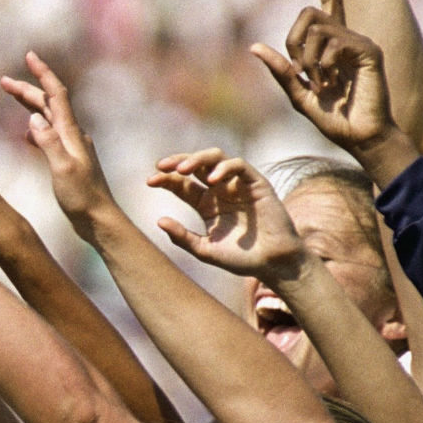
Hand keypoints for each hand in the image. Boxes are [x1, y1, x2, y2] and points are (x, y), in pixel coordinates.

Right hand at [0, 52, 117, 232]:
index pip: (56, 95)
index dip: (43, 73)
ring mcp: (71, 147)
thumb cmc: (83, 198)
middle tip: (3, 81)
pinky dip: (36, 128)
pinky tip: (27, 134)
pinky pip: (49, 136)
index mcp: (71, 134)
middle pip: (49, 103)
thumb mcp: (63, 170)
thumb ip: (49, 143)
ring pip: (48, 117)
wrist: (100, 220)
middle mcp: (73, 135)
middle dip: (27, 89)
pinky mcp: (68, 160)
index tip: (30, 55)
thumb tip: (33, 117)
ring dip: (30, 105)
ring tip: (11, 97)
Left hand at [146, 150, 306, 280]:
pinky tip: (211, 180)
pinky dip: (224, 168)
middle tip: (162, 167)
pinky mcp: (257, 183)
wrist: (273, 264)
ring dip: (198, 158)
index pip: (182, 184)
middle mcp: (220, 191)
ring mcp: (238, 185)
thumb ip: (182, 238)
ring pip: (216, 158)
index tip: (149, 182)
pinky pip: (239, 166)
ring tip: (183, 169)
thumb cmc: (241, 259)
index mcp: (206, 204)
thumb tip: (158, 221)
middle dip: (178, 162)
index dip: (166, 179)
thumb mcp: (205, 250)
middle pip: (196, 165)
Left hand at [253, 0, 393, 152]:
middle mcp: (346, 36)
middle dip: (293, 43)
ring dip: (308, 60)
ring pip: (317, 27)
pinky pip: (333, 41)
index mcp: (331, 43)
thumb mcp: (298, 94)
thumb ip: (280, 70)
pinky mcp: (369, 49)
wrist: (361, 138)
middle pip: (308, 13)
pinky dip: (323, 64)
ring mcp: (358, 41)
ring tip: (322, 85)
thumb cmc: (334, 119)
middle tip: (303, 74)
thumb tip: (253, 46)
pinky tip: (333, 84)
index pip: (327, 0)